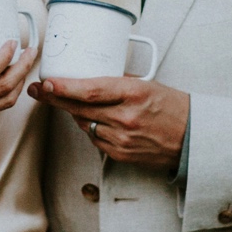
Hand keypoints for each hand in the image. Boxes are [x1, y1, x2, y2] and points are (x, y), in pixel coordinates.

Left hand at [32, 75, 189, 168]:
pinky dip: (92, 128)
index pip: (90, 90)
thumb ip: (118, 83)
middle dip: (55, 99)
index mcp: (133, 94)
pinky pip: (95, 139)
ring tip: (72, 102)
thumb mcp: (147, 84)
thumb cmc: (172, 107)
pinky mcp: (120, 154)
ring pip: (85, 124)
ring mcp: (122, 138)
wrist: (192, 138)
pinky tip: (97, 120)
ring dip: (76, 113)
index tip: (46, 82)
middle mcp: (125, 117)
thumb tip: (90, 78)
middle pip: (80, 108)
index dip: (64, 87)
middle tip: (38, 91)